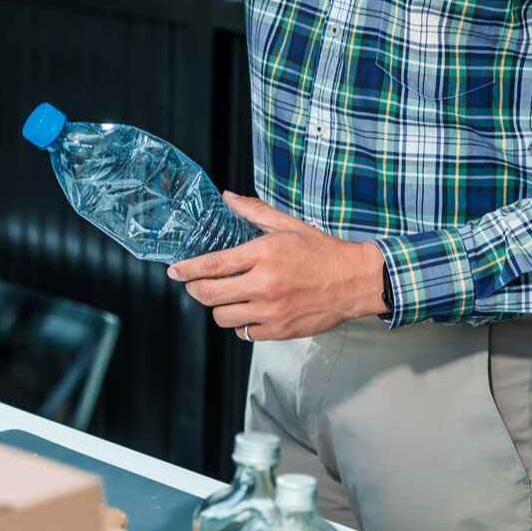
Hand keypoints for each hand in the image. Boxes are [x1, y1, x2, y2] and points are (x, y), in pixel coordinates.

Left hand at [166, 193, 386, 341]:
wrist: (356, 281)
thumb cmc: (323, 252)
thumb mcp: (288, 225)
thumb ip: (254, 212)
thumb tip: (227, 198)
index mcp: (263, 255)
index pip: (211, 265)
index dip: (186, 270)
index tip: (174, 270)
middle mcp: (264, 285)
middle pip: (208, 295)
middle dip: (195, 289)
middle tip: (196, 284)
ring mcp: (271, 311)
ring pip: (222, 316)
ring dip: (219, 307)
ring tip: (228, 296)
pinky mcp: (279, 330)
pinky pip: (244, 332)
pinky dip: (241, 323)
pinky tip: (248, 311)